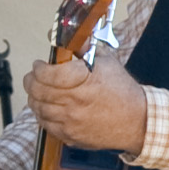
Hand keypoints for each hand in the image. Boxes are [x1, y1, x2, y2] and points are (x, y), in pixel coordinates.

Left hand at [28, 49, 148, 156]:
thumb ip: (82, 46)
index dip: (39, 68)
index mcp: (82, 81)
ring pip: (39, 109)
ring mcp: (71, 122)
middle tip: (33, 77)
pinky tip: (47, 107)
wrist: (137, 121)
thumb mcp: (106, 61)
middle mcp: (74, 102)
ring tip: (39, 91)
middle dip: (31, 81)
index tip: (39, 65)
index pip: (47, 74)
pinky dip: (43, 115)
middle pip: (38, 91)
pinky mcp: (70, 136)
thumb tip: (62, 34)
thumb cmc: (122, 90)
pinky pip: (46, 125)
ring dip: (34, 98)